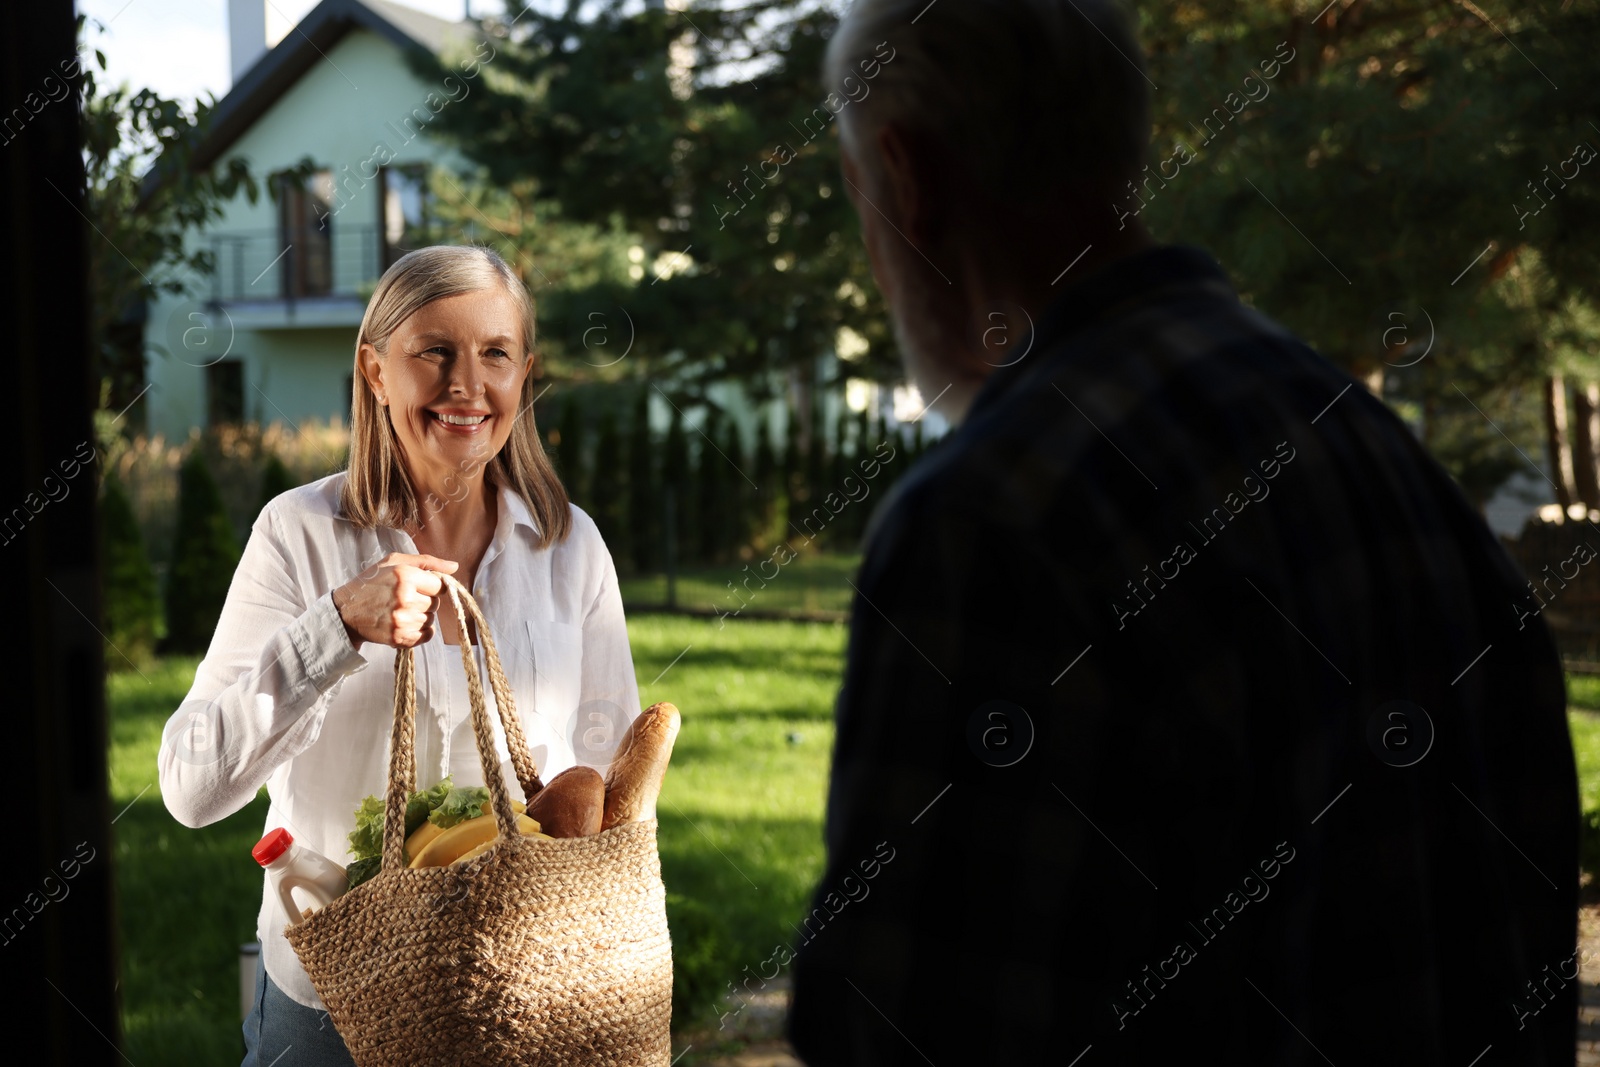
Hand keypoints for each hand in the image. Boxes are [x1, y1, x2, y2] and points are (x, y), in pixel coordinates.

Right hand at [331, 553, 458, 648]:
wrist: (346, 611)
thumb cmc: (371, 582)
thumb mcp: (394, 562)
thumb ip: (427, 562)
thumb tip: (454, 567)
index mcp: (405, 576)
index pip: (440, 586)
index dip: (431, 586)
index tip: (419, 587)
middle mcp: (405, 599)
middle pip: (436, 604)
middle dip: (425, 601)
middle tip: (405, 599)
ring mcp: (402, 620)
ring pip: (431, 620)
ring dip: (421, 616)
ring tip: (401, 610)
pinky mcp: (399, 637)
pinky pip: (427, 635)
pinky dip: (420, 631)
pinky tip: (406, 623)